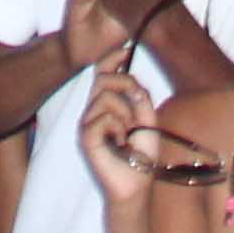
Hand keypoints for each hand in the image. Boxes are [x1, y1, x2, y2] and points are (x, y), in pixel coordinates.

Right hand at [77, 63, 165, 205]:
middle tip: (138, 107)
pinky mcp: (85, 136)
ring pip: (106, 97)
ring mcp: (87, 122)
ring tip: (128, 134)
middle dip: (126, 84)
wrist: (136, 183)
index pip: (103, 73)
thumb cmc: (141, 154)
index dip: (112, 59)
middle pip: (104, 78)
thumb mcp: (147, 119)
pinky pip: (103, 117)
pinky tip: (120, 143)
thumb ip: (140, 97)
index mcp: (107, 104)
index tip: (127, 49)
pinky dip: (118, 127)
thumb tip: (132, 78)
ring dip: (126, 113)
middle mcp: (93, 110)